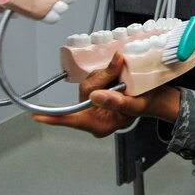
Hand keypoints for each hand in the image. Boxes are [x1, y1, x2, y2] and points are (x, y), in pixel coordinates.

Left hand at [32, 52, 180, 137]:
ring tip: (124, 76)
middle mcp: (93, 115)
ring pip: (91, 81)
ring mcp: (94, 103)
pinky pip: (96, 77)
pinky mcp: (97, 92)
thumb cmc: (148, 104)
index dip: (55, 117)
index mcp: (100, 124)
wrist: (157, 98)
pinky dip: (107, 72)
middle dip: (101, 78)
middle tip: (121, 70)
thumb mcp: (135, 104)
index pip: (73, 120)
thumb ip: (116, 100)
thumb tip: (94, 95)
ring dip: (107, 73)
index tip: (36, 116)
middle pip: (86, 90)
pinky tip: (118, 73)